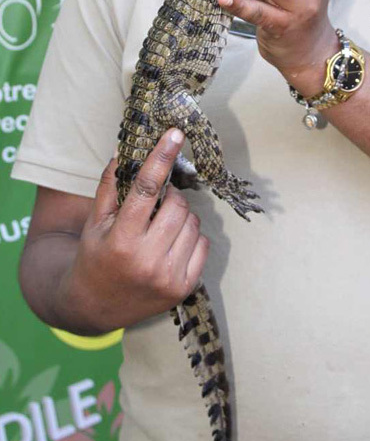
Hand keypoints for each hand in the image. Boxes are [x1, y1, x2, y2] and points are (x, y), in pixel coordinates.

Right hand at [63, 130, 208, 330]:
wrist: (95, 306)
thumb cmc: (95, 256)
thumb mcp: (95, 222)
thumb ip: (110, 185)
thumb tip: (124, 150)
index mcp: (122, 241)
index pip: (146, 189)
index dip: (161, 158)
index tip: (175, 134)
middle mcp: (147, 261)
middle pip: (177, 205)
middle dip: (170, 197)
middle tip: (157, 203)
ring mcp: (169, 277)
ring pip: (193, 223)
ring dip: (181, 216)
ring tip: (160, 227)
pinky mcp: (185, 288)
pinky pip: (203, 244)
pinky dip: (191, 237)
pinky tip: (171, 244)